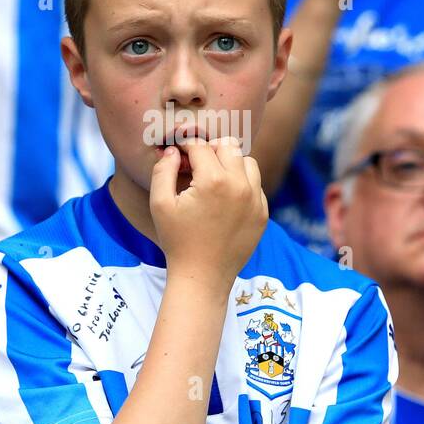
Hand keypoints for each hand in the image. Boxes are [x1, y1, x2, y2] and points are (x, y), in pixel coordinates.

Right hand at [150, 137, 266, 285]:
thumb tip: (172, 151)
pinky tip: (225, 198)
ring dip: (230, 163)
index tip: (178, 154)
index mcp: (213, 181)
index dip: (185, 146)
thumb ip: (162, 170)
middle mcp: (240, 186)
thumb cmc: (177, 241)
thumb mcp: (160, 204)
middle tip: (196, 164)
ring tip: (213, 178)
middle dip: (210, 149)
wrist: (202, 277)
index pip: (201, 146)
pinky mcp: (263, 214)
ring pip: (247, 162)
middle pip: (228, 146)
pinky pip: (256, 185)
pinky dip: (242, 183)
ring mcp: (255, 200)